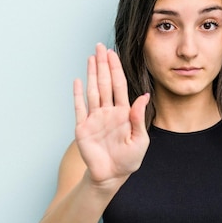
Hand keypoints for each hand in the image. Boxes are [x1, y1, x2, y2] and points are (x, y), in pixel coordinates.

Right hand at [73, 43, 149, 185]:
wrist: (111, 176)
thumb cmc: (128, 160)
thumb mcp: (140, 140)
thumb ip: (139, 118)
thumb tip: (143, 96)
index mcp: (123, 113)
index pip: (119, 86)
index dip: (116, 69)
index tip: (113, 54)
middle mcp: (108, 112)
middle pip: (105, 83)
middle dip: (103, 64)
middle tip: (100, 46)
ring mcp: (94, 119)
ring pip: (93, 91)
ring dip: (92, 74)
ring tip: (91, 57)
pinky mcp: (82, 128)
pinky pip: (79, 108)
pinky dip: (78, 94)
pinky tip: (78, 81)